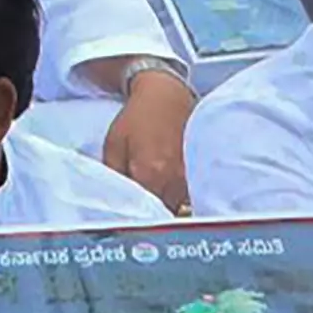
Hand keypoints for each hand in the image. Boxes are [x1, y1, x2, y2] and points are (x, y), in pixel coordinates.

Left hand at [99, 64, 194, 209]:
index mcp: (150, 174)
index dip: (132, 215)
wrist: (167, 97)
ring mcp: (190, 179)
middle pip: (161, 212)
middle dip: (148, 214)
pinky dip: (176, 198)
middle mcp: (174, 181)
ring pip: (175, 206)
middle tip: (135, 210)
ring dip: (163, 206)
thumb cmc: (137, 118)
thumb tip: (113, 197)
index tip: (123, 215)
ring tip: (149, 199)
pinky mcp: (198, 174)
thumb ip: (114, 174)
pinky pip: (186, 196)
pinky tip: (164, 190)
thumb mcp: (113, 144)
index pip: (141, 211)